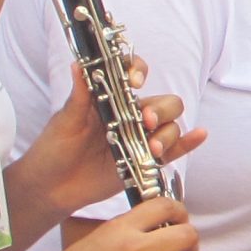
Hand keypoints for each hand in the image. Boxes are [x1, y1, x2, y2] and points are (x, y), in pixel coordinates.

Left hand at [12, 62, 200, 216]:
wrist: (51, 187)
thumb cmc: (54, 149)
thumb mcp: (65, 120)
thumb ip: (79, 95)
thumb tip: (78, 64)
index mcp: (111, 99)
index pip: (134, 74)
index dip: (140, 71)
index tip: (134, 81)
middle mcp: (131, 116)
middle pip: (163, 103)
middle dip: (160, 109)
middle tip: (145, 120)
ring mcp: (140, 139)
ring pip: (170, 127)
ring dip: (168, 133)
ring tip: (152, 147)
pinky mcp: (145, 162)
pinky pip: (173, 151)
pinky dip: (188, 143)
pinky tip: (199, 135)